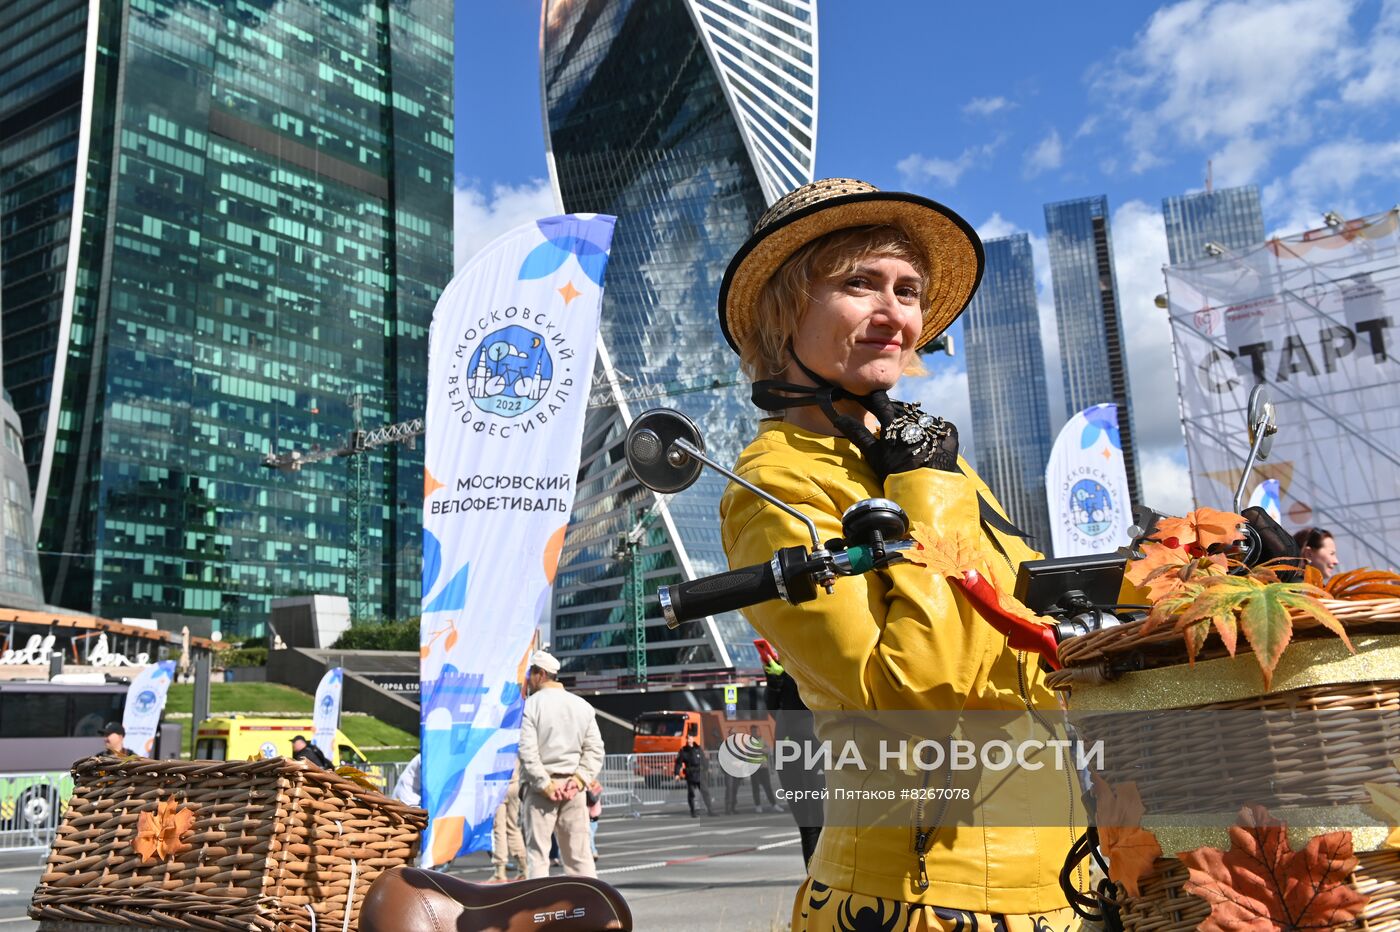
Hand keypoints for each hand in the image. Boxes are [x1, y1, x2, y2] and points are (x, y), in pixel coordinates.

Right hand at [831, 392, 959, 478]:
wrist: (926, 493)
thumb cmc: (895, 475)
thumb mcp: (873, 455)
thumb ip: (857, 434)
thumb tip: (838, 418)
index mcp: (894, 423)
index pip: (880, 401)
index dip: (873, 399)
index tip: (868, 399)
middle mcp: (915, 419)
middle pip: (903, 410)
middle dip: (896, 416)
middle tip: (894, 430)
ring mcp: (934, 425)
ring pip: (921, 417)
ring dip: (915, 424)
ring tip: (913, 441)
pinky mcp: (950, 433)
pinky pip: (939, 426)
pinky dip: (933, 432)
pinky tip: (929, 444)